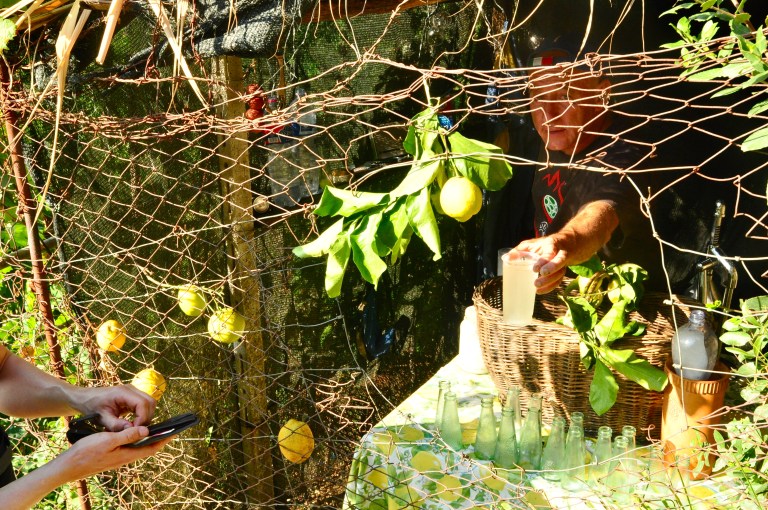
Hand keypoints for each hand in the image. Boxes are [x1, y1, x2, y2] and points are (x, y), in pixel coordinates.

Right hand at [53, 426, 169, 480]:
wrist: (68, 466)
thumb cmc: (86, 452)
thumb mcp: (108, 440)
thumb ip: (127, 435)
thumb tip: (146, 430)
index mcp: (128, 454)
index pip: (152, 447)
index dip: (164, 439)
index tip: (175, 431)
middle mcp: (126, 458)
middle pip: (148, 447)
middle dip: (159, 437)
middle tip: (168, 426)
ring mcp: (119, 458)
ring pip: (139, 447)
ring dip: (148, 437)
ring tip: (155, 426)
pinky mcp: (113, 456)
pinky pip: (130, 447)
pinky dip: (136, 438)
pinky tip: (134, 432)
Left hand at [74, 385, 156, 429]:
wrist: (86, 399)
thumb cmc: (92, 407)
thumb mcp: (101, 418)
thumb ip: (116, 425)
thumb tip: (132, 430)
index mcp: (123, 392)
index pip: (143, 403)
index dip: (143, 418)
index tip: (135, 430)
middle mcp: (131, 389)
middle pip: (150, 402)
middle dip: (147, 418)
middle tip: (137, 430)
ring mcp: (133, 391)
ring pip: (150, 403)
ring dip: (146, 416)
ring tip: (135, 427)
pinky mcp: (133, 396)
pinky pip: (144, 404)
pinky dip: (143, 414)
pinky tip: (134, 422)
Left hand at [513, 236, 568, 293]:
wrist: (562, 244)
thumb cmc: (542, 245)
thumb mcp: (530, 244)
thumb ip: (519, 250)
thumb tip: (506, 258)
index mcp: (551, 245)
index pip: (550, 252)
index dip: (544, 261)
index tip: (535, 269)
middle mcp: (560, 253)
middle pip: (559, 262)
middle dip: (550, 271)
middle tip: (537, 281)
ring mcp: (563, 263)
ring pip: (560, 273)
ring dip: (549, 282)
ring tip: (536, 287)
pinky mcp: (562, 271)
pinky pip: (559, 281)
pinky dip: (550, 287)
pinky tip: (540, 292)